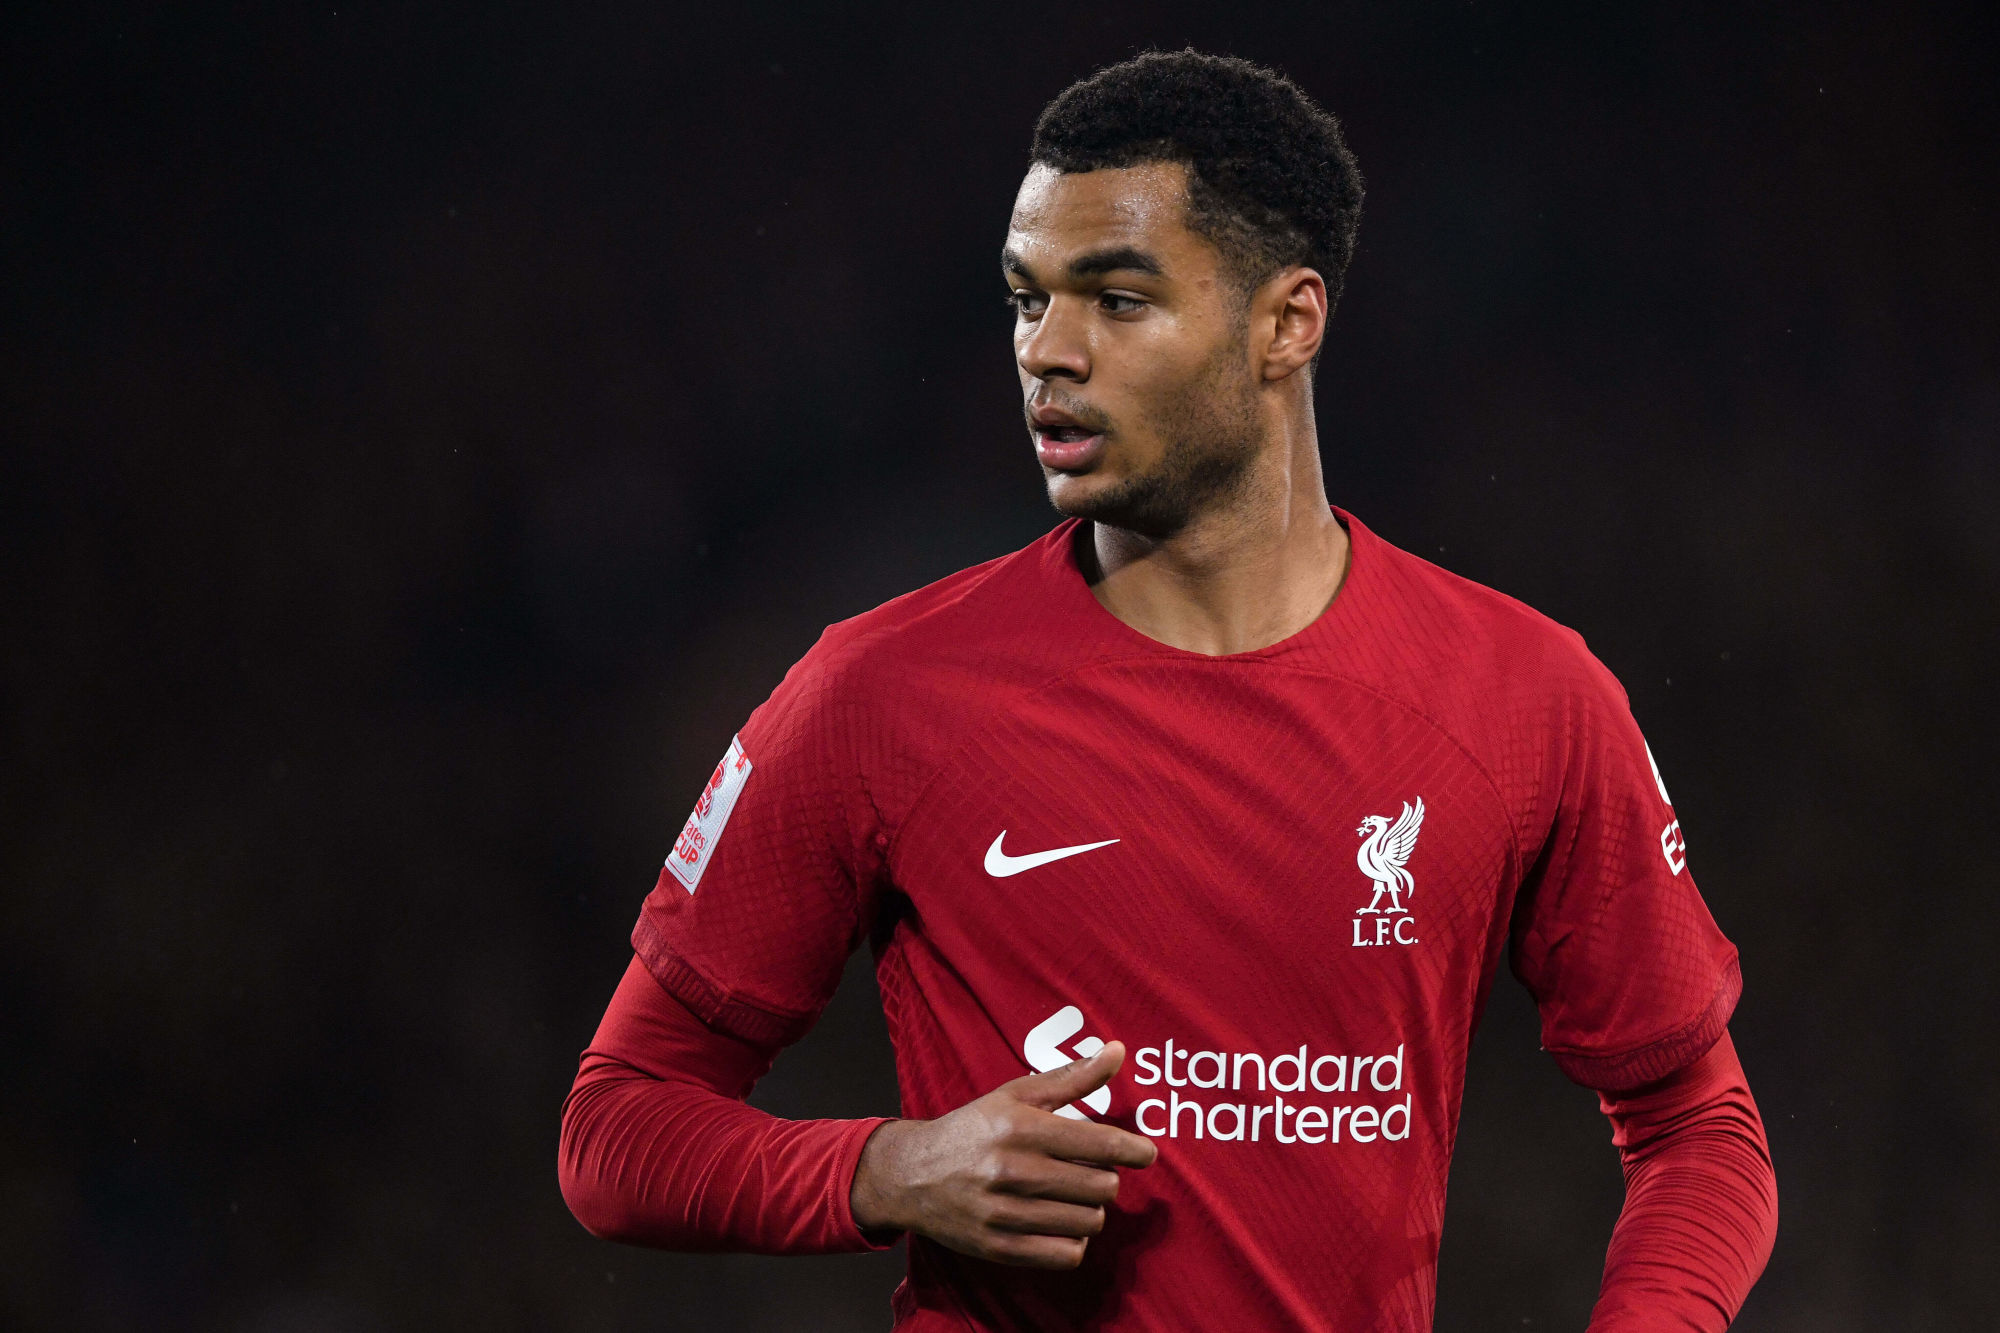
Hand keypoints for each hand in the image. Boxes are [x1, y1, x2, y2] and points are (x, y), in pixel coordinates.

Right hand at [849, 1040, 1157, 1268]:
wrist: (911, 1175)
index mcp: (1020, 1127)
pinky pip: (1066, 1255)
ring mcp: (1004, 1213)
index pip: (1099, 1143)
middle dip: (1104, 1179)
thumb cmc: (973, 1130)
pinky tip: (1062, 1223)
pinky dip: (1074, 1241)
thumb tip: (1118, 1050)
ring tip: (1073, 1197)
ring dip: (1090, 1210)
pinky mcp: (999, 1248)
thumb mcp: (1016, 1095)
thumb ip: (1072, 1077)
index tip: (1146, 1154)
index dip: (1133, 1150)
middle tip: (1090, 1172)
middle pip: (1101, 1187)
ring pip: (1088, 1222)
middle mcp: (1012, 1170)